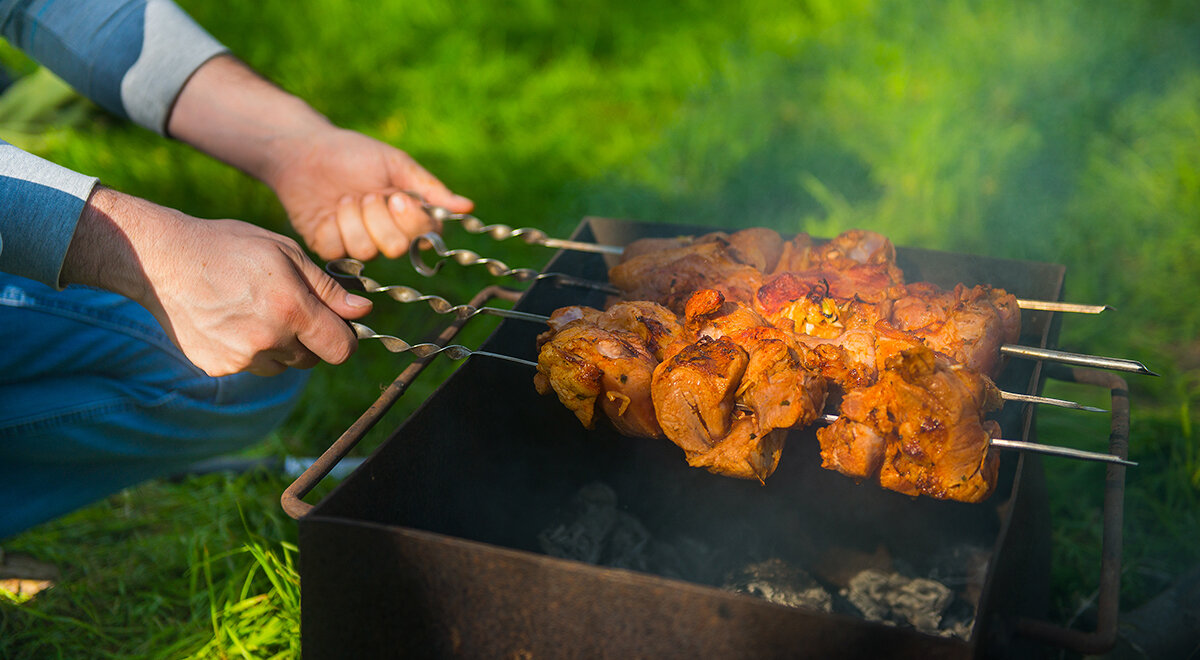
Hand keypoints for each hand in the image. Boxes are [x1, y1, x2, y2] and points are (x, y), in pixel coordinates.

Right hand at [63, 188, 371, 376]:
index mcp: (292, 309)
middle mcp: (269, 339)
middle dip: (310, 339)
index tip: (338, 326)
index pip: (341, 348)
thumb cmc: (229, 247)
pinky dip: (248, 349)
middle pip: (312, 358)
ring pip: (282, 364)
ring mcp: (241, 358)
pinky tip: (230, 319)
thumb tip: (362, 312)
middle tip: (288, 308)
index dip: (346, 338)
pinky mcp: (217, 367)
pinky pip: (250, 366)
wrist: (163, 260)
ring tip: (253, 309)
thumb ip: (328, 288)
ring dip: (279, 346)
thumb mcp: (285, 253)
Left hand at [267, 125, 473, 260]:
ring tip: (344, 197)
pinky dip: (330, 226)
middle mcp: (386, 233)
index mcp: (408, 214)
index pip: (425, 234)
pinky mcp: (329, 247)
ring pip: (365, 250)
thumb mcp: (395, 163)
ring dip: (352, 218)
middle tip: (366, 194)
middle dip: (378, 219)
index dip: (411, 221)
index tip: (396, 197)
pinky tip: (326, 211)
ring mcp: (357, 242)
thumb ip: (428, 188)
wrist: (305, 151)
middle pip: (396, 248)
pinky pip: (336, 249)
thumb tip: (468, 207)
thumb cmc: (354, 153)